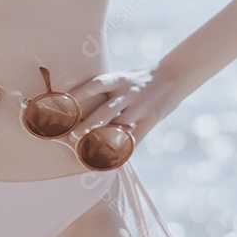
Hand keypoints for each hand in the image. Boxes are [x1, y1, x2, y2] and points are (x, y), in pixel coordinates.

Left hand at [66, 65, 186, 144]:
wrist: (174, 77)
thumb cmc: (140, 79)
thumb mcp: (123, 77)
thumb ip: (106, 89)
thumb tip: (77, 102)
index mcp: (119, 79)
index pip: (96, 84)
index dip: (79, 93)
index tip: (62, 102)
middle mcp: (129, 93)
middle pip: (107, 110)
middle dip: (89, 124)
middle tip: (73, 136)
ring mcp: (141, 107)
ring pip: (120, 127)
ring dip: (104, 140)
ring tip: (89, 151)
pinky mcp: (151, 120)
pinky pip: (135, 138)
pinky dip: (123, 150)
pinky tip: (111, 159)